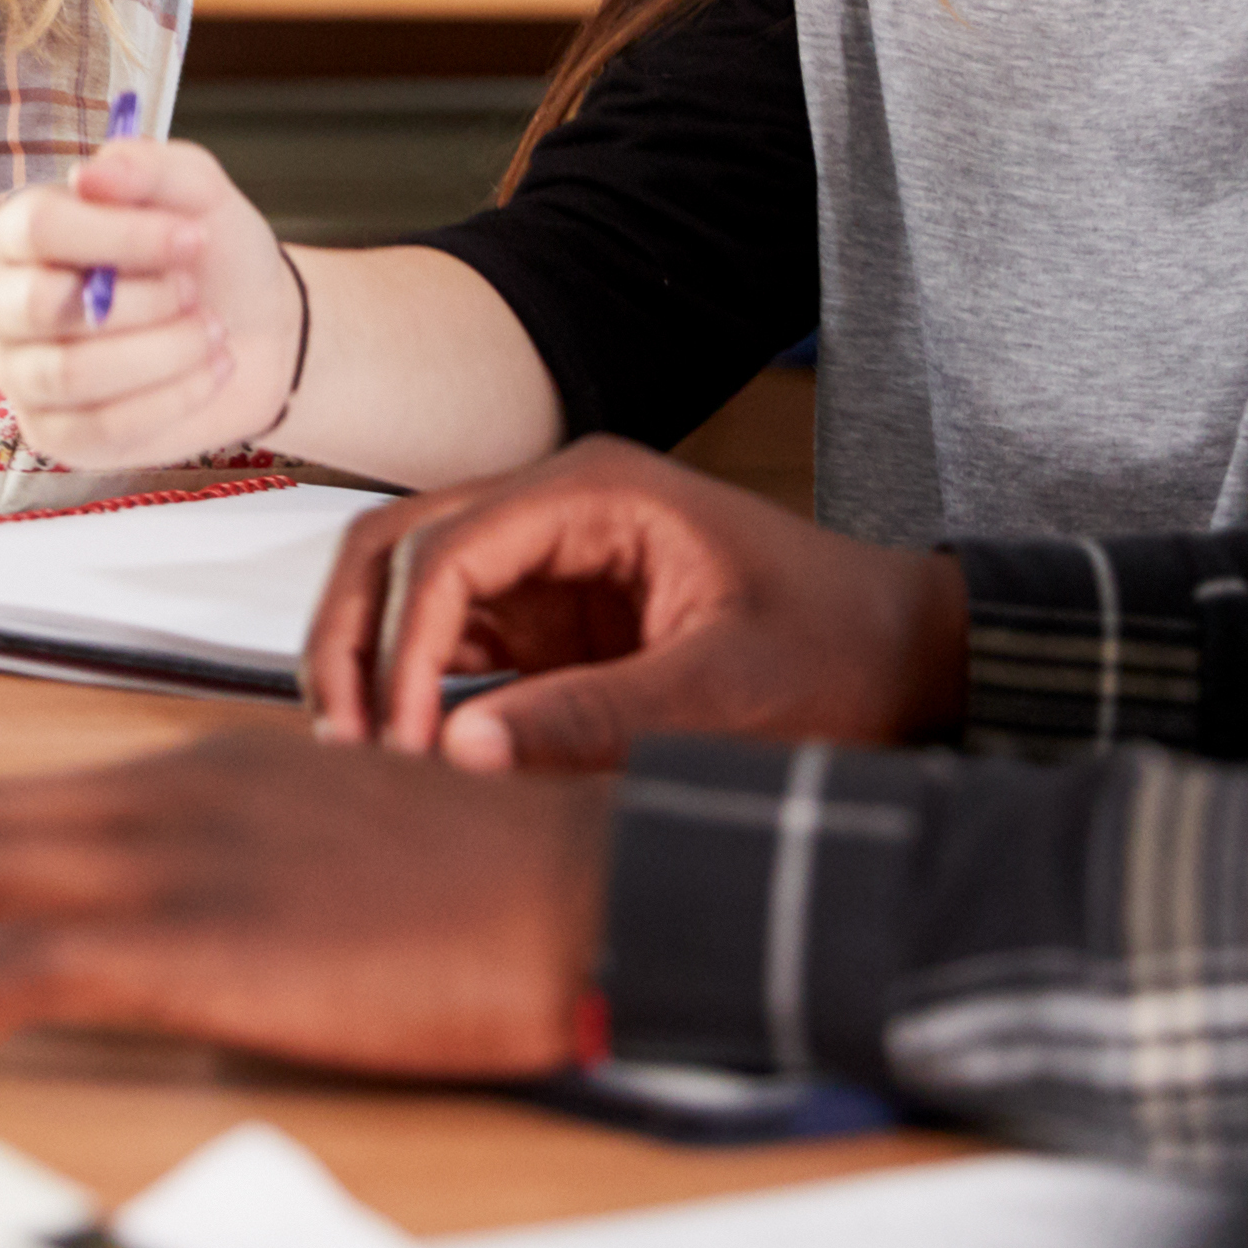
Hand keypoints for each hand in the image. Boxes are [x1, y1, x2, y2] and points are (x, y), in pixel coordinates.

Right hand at [0, 135, 301, 468]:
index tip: (191, 236)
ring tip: (211, 330)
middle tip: (191, 289)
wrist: (255, 326)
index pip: (36, 229)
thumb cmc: (208, 252)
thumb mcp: (195, 189)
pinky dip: (173, 396)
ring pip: (72, 373)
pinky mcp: (56, 435)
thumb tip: (91, 175)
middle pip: (40, 305)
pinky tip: (212, 369)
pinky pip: (102, 427)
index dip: (117, 235)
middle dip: (139, 300)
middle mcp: (7, 303)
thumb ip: (145, 166)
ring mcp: (24, 374)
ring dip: (163, 351)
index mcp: (23, 233)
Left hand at [0, 726, 613, 1092]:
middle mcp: (162, 793)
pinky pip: (16, 972)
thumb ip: (243, 862)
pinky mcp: (195, 940)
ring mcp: (174, 858)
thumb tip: (183, 924)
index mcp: (196, 768)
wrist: (581, 884)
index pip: (2, 798)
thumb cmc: (490, 882)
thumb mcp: (337, 843)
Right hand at [304, 439, 962, 772]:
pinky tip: (407, 754)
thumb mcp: (724, 693)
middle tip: (342, 742)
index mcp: (597, 493)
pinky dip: (415, 687)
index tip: (401, 742)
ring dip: (372, 660)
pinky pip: (454, 637)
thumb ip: (592, 718)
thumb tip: (460, 752)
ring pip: (410, 587)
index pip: (448, 549)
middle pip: (398, 548)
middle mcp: (557, 508)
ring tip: (358, 753)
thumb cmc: (837, 652)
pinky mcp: (554, 615)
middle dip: (353, 639)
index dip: (404, 647)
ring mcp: (549, 559)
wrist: (905, 654)